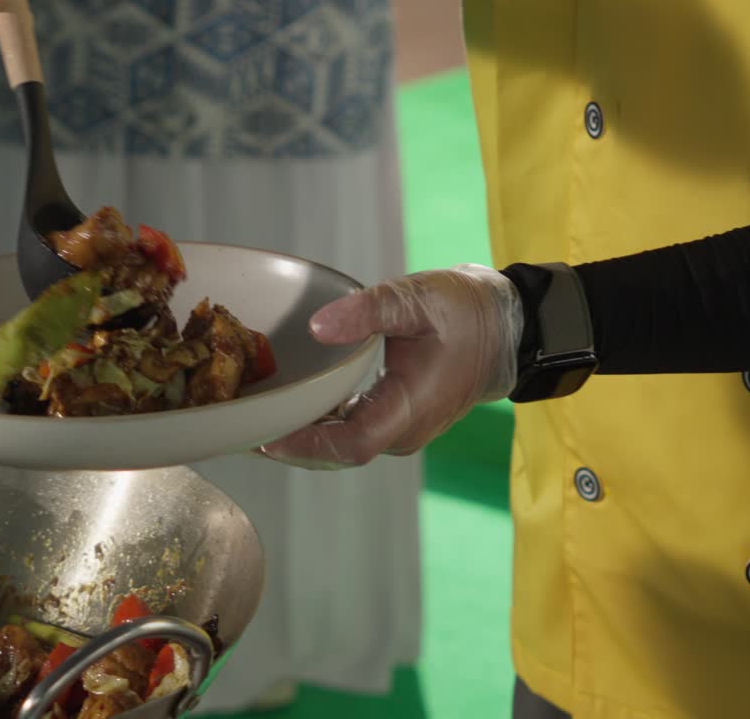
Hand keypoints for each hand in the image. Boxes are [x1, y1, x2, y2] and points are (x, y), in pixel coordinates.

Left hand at [259, 264, 523, 468]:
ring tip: (255, 412)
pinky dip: (317, 422)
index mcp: (409, 409)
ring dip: (300, 433)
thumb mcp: (417, 298)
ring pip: (340, 444)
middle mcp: (402, 432)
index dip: (306, 445)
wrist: (507, 328)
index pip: (351, 444)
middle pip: (336, 451)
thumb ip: (367, 312)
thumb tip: (319, 326)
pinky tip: (289, 402)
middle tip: (242, 421)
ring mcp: (399, 430)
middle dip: (289, 441)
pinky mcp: (395, 420)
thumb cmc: (465, 312)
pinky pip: (349, 431)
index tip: (265, 436)